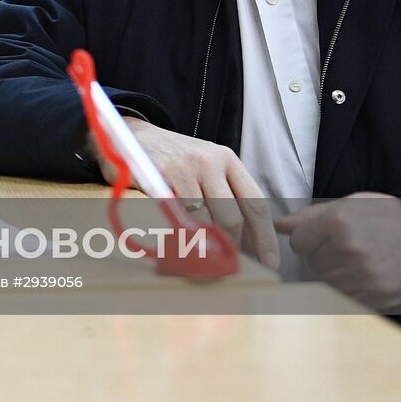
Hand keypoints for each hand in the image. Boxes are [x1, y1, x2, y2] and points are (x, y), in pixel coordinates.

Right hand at [89, 119, 277, 269]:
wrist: (132, 134)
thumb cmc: (174, 159)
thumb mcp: (206, 167)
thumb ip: (226, 196)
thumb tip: (246, 242)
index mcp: (228, 160)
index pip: (256, 204)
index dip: (264, 238)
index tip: (269, 262)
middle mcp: (209, 162)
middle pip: (232, 218)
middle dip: (232, 248)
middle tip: (230, 267)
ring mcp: (182, 169)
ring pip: (203, 221)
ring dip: (205, 247)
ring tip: (204, 262)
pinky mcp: (157, 177)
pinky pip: (174, 218)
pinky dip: (179, 236)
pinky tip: (178, 245)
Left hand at [275, 192, 400, 307]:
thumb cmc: (385, 217)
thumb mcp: (348, 204)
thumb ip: (309, 216)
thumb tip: (277, 225)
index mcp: (337, 221)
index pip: (297, 241)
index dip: (309, 238)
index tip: (326, 235)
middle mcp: (348, 248)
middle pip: (311, 262)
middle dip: (323, 255)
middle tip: (349, 246)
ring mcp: (362, 275)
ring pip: (325, 281)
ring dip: (335, 273)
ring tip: (358, 260)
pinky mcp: (374, 296)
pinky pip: (343, 296)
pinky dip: (349, 289)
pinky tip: (365, 275)